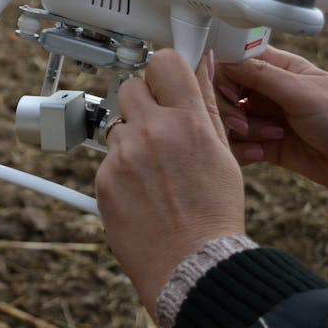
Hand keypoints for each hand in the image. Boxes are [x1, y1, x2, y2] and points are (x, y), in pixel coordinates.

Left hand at [95, 50, 244, 312]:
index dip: (166, 71)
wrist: (192, 266)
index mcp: (188, 122)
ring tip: (155, 170)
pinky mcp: (103, 178)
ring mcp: (124, 154)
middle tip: (160, 129)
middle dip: (144, 102)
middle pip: (131, 86)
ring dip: (131, 138)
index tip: (167, 82)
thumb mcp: (224, 154)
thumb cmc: (213, 215)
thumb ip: (207, 106)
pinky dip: (121, 168)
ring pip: (118, 124)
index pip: (165, 62)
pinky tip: (142, 191)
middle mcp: (152, 131)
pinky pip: (108, 157)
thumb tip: (203, 66)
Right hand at [216, 46, 327, 218]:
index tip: (228, 91)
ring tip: (265, 139)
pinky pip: (241, 145)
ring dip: (239, 131)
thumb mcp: (302, 92)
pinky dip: (243, 150)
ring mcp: (270, 120)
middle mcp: (271, 92)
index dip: (224, 74)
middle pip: (227, 91)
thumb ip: (260, 75)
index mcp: (281, 69)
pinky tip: (261, 155)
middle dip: (229, 107)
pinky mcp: (271, 147)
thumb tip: (222, 58)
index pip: (236, 60)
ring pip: (231, 120)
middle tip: (243, 122)